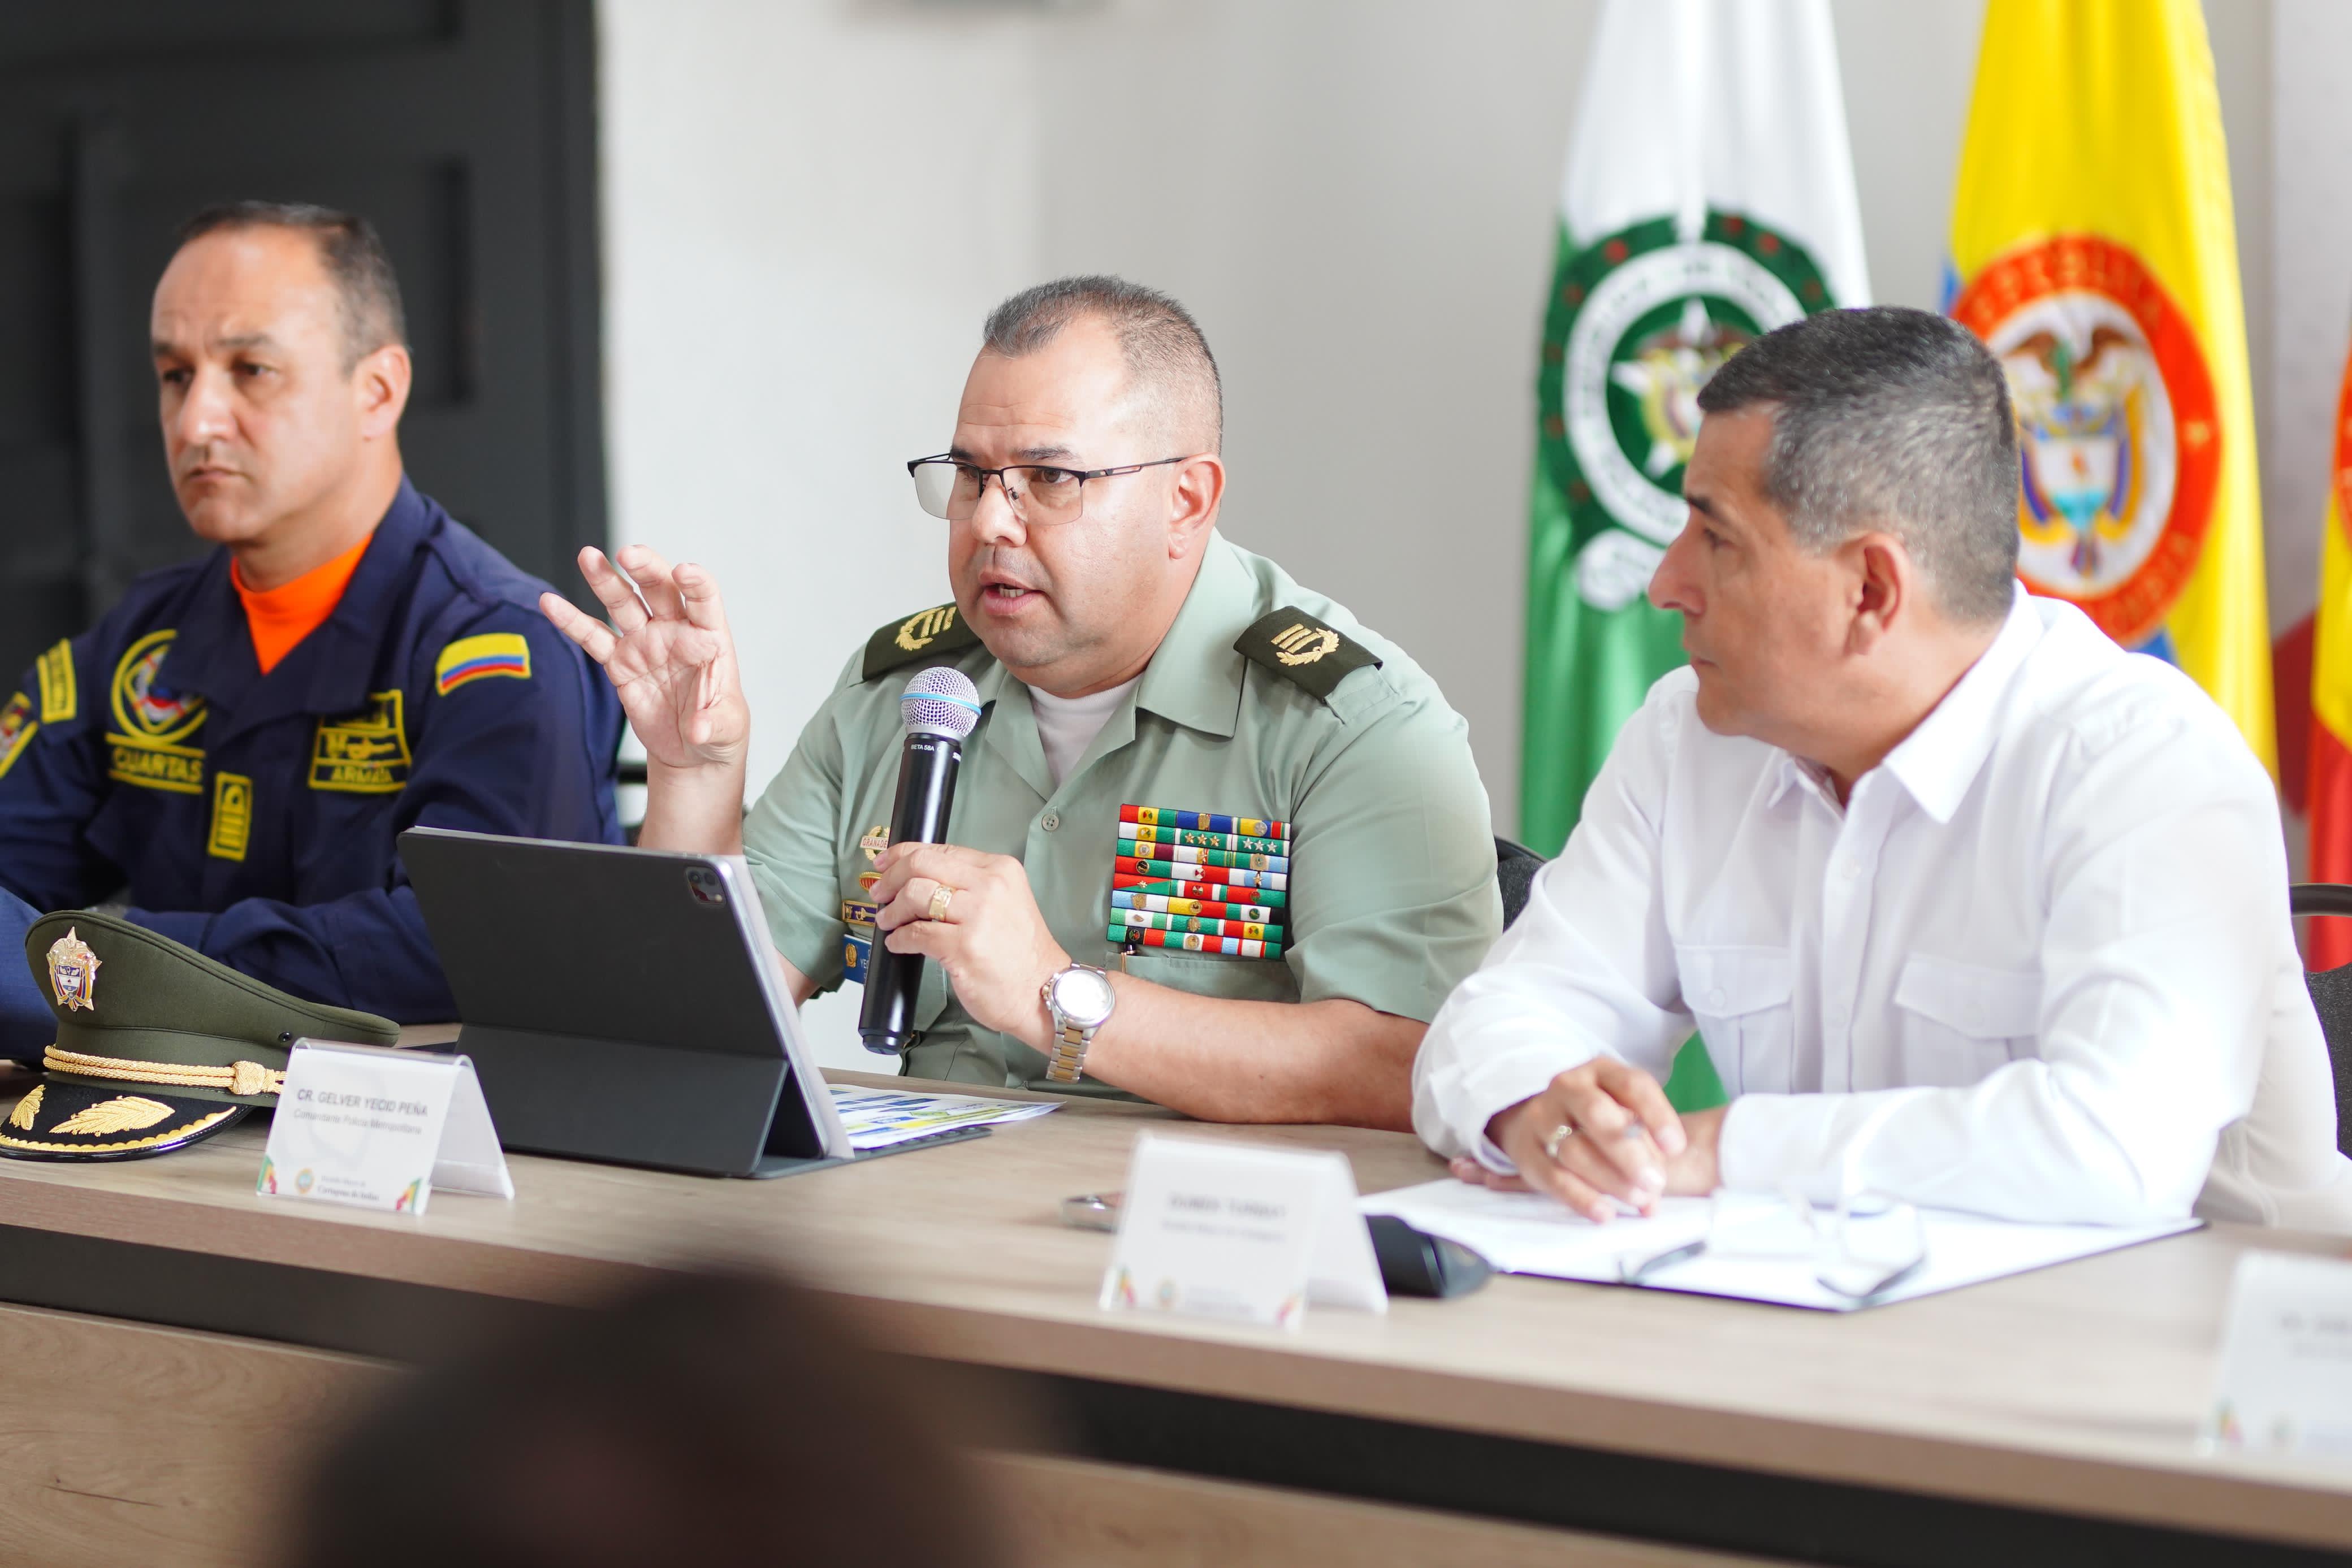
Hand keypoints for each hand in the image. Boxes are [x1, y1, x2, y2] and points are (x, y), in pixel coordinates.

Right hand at [540, 545, 747, 772]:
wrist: (690, 746)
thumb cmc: (717, 728)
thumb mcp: (725, 730)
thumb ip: (712, 724)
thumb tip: (698, 729)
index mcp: (709, 637)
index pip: (704, 601)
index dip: (696, 584)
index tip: (683, 571)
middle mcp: (675, 631)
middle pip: (660, 590)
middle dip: (645, 569)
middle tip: (628, 554)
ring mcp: (645, 642)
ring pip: (623, 604)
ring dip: (605, 579)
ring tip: (588, 556)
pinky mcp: (619, 661)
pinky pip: (593, 637)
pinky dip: (572, 621)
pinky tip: (551, 604)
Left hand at [868, 843, 1069, 1044]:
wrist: (1044, 991)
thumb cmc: (1022, 953)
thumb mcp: (1005, 902)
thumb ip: (969, 886)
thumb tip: (919, 878)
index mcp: (1000, 870)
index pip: (940, 850)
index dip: (904, 854)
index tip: (885, 864)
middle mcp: (990, 887)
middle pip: (922, 865)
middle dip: (891, 878)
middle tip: (880, 892)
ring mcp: (977, 917)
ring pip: (915, 895)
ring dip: (893, 910)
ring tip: (889, 921)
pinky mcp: (962, 948)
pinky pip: (916, 934)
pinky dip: (900, 938)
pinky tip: (899, 943)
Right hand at [1446, 1061, 1718, 1221]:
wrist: (1545, 1120)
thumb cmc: (1601, 1121)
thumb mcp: (1627, 1115)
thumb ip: (1647, 1147)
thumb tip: (1654, 1194)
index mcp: (1601, 1071)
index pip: (1631, 1084)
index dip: (1657, 1115)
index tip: (1676, 1148)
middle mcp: (1567, 1087)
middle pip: (1596, 1113)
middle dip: (1629, 1152)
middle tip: (1655, 1183)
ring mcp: (1541, 1116)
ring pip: (1573, 1149)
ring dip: (1610, 1179)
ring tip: (1638, 1200)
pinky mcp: (1525, 1150)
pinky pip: (1552, 1177)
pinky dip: (1580, 1198)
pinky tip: (1605, 1213)